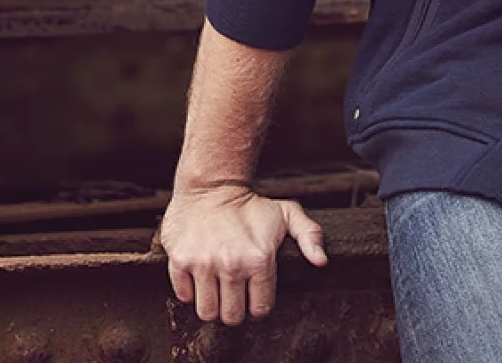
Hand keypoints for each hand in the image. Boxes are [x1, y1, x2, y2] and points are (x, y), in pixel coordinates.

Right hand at [157, 183, 328, 324]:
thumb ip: (310, 236)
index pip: (260, 309)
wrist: (210, 185)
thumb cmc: (250, 204)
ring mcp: (203, 264)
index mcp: (259, 260)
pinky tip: (199, 279)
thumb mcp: (287, 214)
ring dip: (212, 305)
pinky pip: (183, 296)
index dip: (257, 305)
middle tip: (233, 296)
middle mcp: (232, 265)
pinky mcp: (180, 260)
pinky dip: (189, 292)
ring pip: (207, 312)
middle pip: (232, 316)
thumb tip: (321, 262)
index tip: (253, 296)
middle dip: (234, 311)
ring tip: (216, 291)